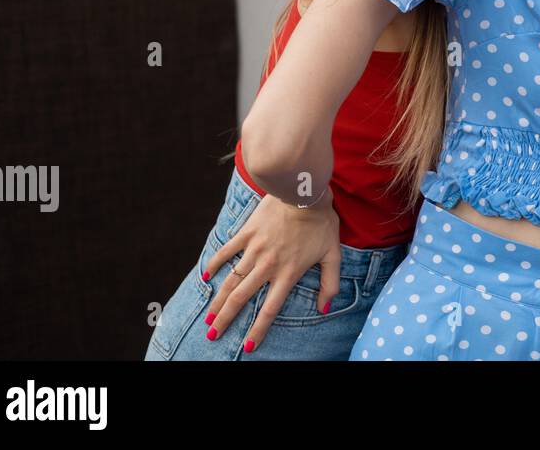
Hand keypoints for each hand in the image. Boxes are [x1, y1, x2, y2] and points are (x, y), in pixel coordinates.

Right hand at [202, 193, 341, 353]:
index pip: (269, 310)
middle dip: (225, 320)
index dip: (258, 331)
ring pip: (231, 280)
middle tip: (212, 335)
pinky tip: (206, 276)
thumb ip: (330, 283)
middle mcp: (267, 266)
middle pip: (241, 299)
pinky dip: (215, 263)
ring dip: (218, 299)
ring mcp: (254, 249)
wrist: (304, 193)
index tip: (248, 347)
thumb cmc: (321, 223)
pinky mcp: (247, 233)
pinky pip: (227, 251)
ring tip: (208, 316)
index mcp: (287, 274)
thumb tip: (325, 308)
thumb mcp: (333, 254)